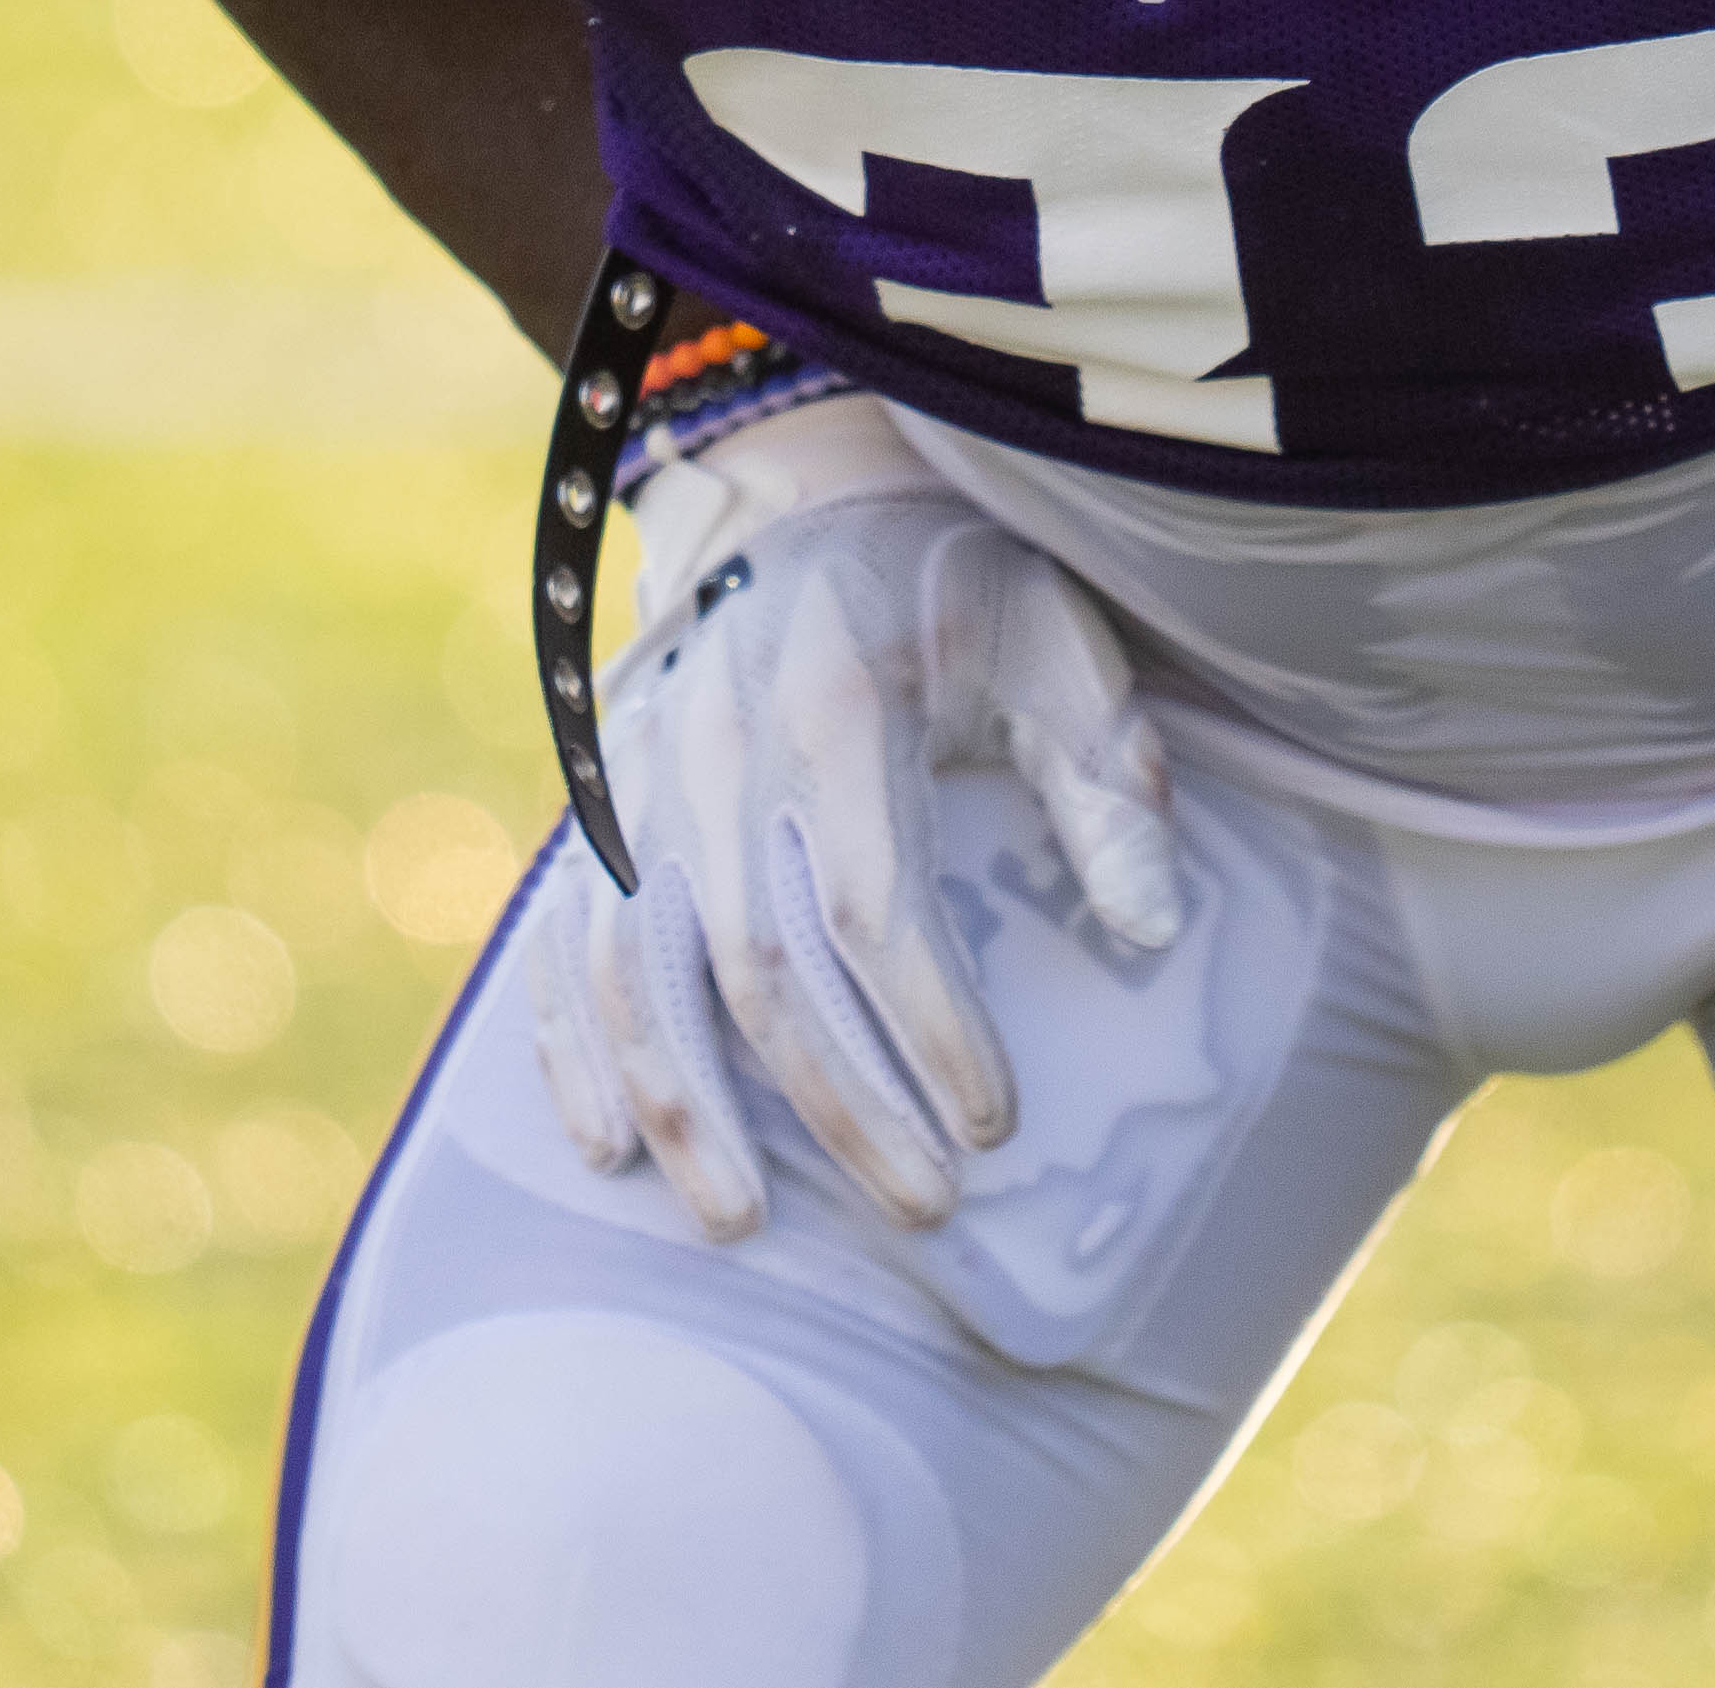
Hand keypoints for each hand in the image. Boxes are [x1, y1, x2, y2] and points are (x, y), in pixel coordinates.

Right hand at [535, 397, 1186, 1237]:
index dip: (930, 1027)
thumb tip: (1155, 931)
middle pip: (758, 966)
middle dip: (836, 1105)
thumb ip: (1106, 770)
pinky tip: (606, 1149)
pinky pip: (559, 945)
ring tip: (743, 1222)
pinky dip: (571, 1050)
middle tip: (919, 1210)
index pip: (873, 902)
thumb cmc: (952, 587)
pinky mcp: (592, 809)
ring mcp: (636, 782)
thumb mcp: (1054, 634)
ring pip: (636, 971)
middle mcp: (716, 748)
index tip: (994, 1125)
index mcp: (837, 702)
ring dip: (684, 1106)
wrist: (800, 494)